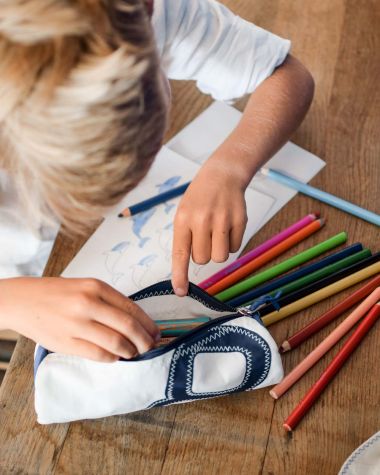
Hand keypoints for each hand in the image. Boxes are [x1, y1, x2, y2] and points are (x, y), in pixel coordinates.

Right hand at [0, 277, 159, 361]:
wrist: (24, 301)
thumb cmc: (58, 293)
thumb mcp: (85, 287)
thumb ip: (108, 301)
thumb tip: (136, 321)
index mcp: (96, 287)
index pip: (131, 308)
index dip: (147, 324)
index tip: (156, 332)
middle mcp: (88, 304)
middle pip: (128, 326)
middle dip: (144, 340)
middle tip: (150, 346)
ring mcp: (77, 324)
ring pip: (116, 342)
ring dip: (131, 351)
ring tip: (134, 353)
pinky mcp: (67, 342)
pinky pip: (98, 354)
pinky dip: (112, 358)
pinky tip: (116, 357)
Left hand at [171, 160, 247, 294]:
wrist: (222, 175)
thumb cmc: (199, 198)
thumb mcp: (184, 213)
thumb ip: (184, 238)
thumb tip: (186, 266)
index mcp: (183, 219)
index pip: (180, 254)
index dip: (180, 275)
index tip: (181, 292)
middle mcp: (202, 220)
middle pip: (202, 259)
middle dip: (203, 253)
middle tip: (204, 236)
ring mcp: (222, 220)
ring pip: (220, 258)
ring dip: (217, 251)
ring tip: (216, 234)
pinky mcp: (240, 221)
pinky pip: (235, 249)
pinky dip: (231, 243)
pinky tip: (227, 227)